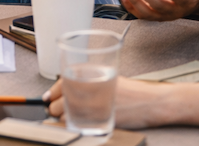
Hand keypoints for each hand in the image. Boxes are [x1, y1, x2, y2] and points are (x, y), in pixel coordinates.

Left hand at [45, 77, 168, 129]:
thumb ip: (87, 79)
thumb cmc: (131, 91)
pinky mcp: (94, 121)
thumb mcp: (108, 75)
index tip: (49, 97)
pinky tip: (80, 122)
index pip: (60, 83)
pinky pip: (74, 125)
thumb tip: (66, 88)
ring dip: (63, 117)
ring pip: (62, 115)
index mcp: (88, 73)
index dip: (53, 92)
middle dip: (55, 106)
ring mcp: (89, 106)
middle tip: (59, 108)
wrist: (150, 102)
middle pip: (57, 101)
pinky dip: (73, 125)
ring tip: (73, 115)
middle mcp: (86, 88)